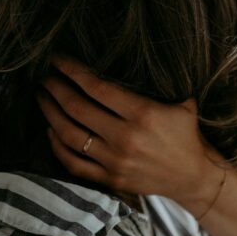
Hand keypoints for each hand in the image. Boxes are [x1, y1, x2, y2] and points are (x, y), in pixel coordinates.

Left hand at [33, 52, 225, 210]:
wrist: (194, 177)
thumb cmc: (186, 135)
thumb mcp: (182, 102)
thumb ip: (159, 83)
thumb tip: (135, 56)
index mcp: (142, 114)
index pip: (97, 87)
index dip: (73, 71)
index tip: (58, 59)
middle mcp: (125, 137)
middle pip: (77, 108)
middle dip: (56, 88)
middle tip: (45, 76)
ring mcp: (115, 161)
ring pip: (69, 135)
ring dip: (50, 113)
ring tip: (42, 97)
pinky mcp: (110, 179)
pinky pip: (73, 163)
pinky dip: (57, 146)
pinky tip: (50, 130)